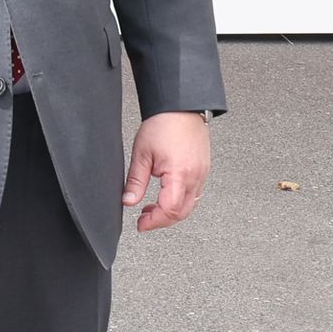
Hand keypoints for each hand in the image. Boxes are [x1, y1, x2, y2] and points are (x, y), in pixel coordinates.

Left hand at [123, 110, 210, 232]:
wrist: (181, 107)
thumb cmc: (163, 124)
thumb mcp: (142, 154)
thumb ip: (135, 181)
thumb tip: (128, 201)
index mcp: (179, 174)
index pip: (170, 210)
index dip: (154, 221)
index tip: (141, 224)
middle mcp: (195, 176)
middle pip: (181, 213)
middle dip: (162, 220)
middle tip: (144, 218)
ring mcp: (202, 174)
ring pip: (190, 206)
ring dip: (171, 212)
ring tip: (153, 208)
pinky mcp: (204, 170)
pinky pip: (195, 194)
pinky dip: (181, 201)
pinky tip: (168, 196)